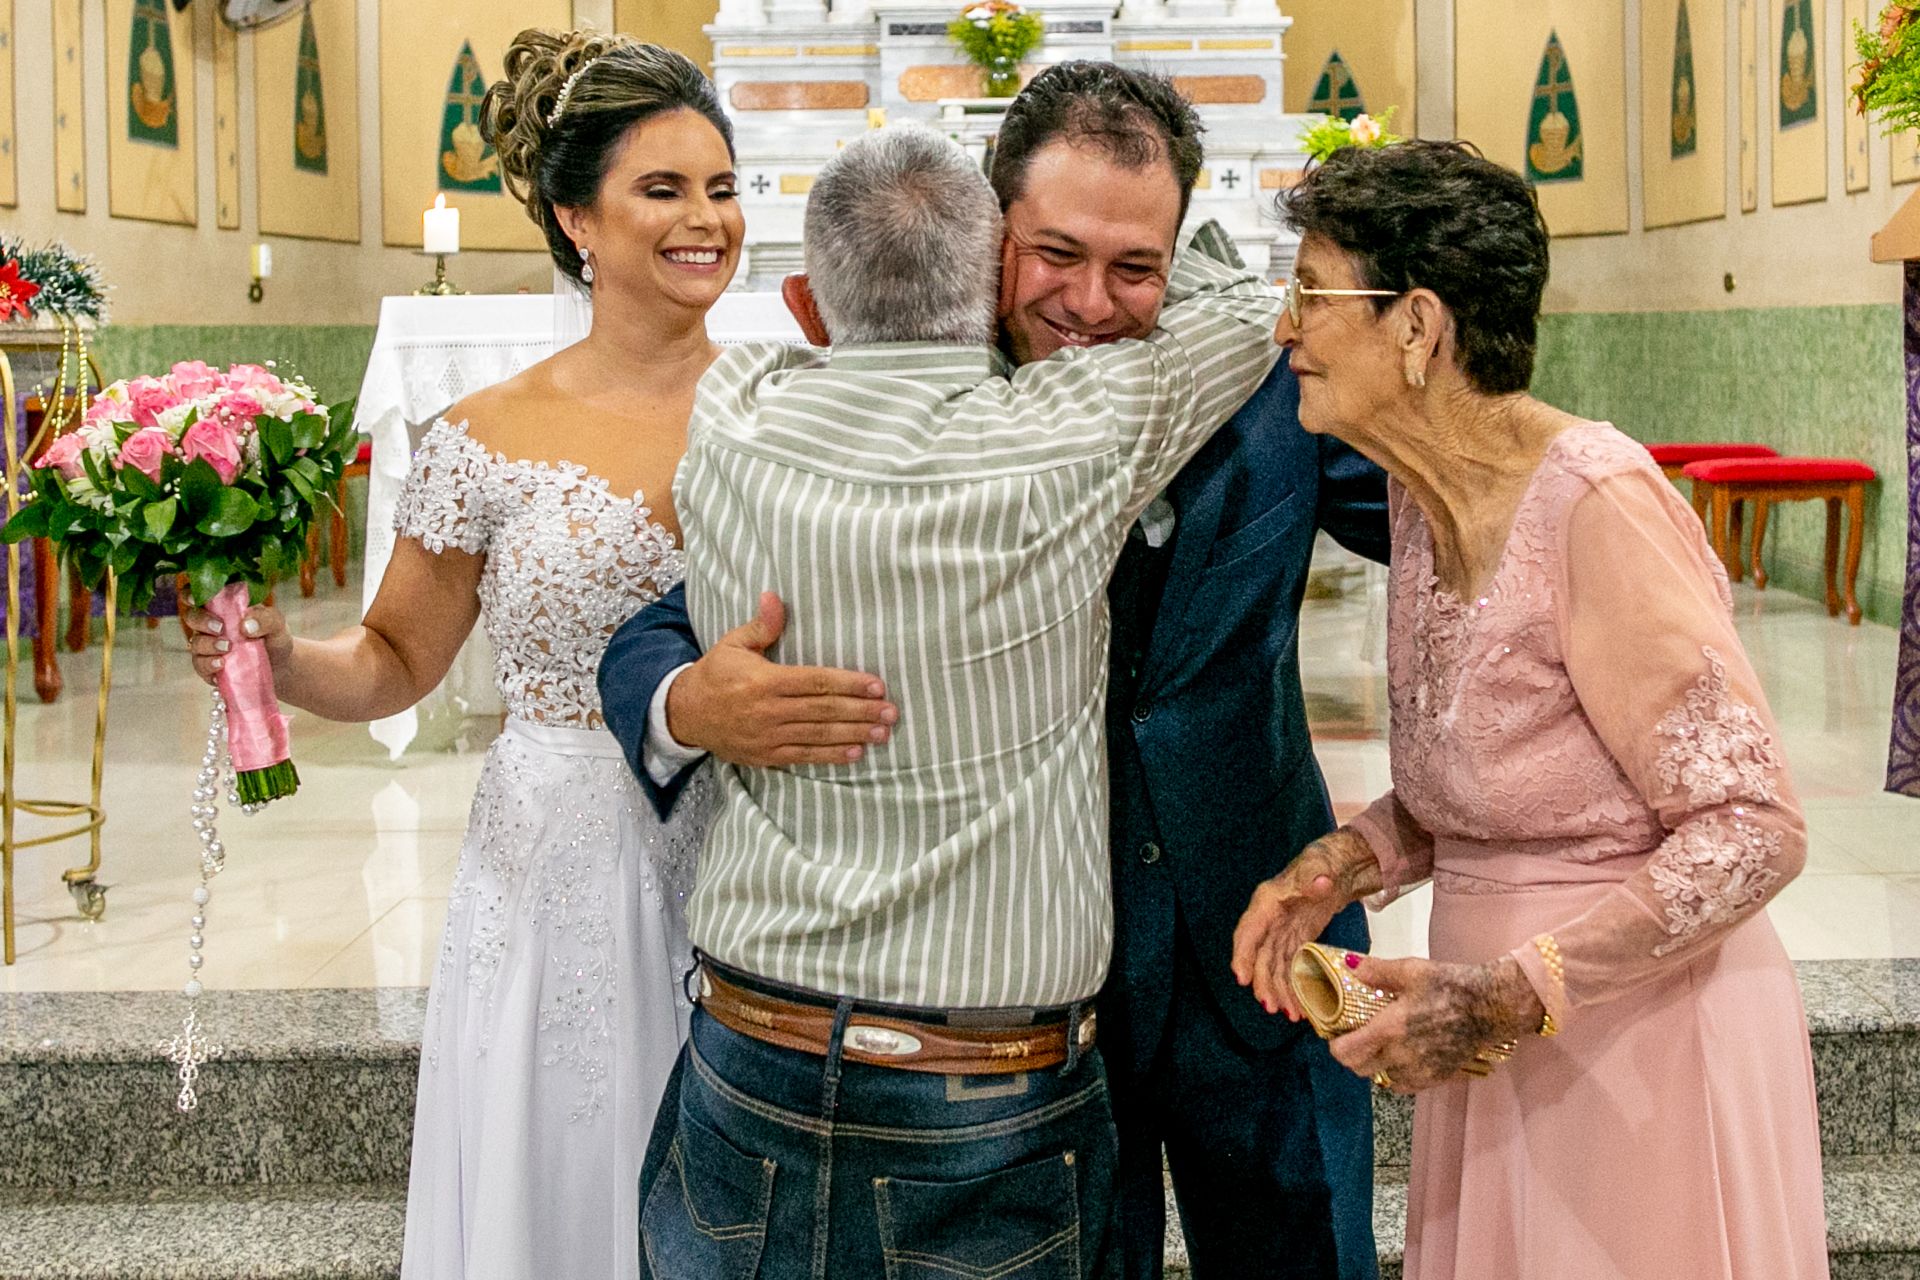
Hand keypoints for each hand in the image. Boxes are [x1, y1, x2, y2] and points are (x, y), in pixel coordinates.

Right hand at [183, 602, 290, 685]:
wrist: (280, 663)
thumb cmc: (273, 635)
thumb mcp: (276, 623)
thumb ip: (266, 619)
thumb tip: (245, 625)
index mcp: (223, 605)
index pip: (197, 594)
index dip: (190, 594)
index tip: (195, 599)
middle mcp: (210, 623)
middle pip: (191, 617)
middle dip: (201, 621)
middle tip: (220, 628)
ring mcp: (207, 645)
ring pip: (194, 643)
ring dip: (207, 645)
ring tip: (228, 648)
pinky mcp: (209, 666)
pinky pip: (200, 665)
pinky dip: (208, 665)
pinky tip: (221, 664)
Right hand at [666, 592, 897, 767]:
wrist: (685, 714)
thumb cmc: (715, 673)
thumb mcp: (733, 644)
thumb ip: (761, 625)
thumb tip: (774, 596)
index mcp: (764, 681)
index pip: (815, 682)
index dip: (849, 684)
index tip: (876, 685)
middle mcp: (768, 711)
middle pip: (823, 711)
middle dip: (861, 711)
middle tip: (891, 712)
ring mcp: (768, 736)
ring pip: (818, 735)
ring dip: (854, 734)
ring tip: (882, 733)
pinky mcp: (767, 755)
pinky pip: (804, 756)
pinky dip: (831, 755)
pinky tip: (855, 752)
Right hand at [1231, 829, 1378, 1017]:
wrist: (1335, 869)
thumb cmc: (1322, 864)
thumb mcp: (1319, 867)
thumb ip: (1316, 876)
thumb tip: (1321, 881)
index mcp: (1267, 902)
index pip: (1249, 931)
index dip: (1243, 955)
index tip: (1241, 979)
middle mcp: (1268, 921)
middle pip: (1259, 956)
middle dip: (1264, 983)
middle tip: (1271, 1007)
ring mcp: (1280, 933)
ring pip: (1273, 968)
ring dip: (1279, 992)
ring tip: (1290, 1016)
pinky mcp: (1293, 942)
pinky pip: (1288, 969)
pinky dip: (1292, 988)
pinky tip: (1299, 1007)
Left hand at [1326, 954, 1544, 1094]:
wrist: (1491, 1007)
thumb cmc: (1451, 985)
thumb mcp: (1412, 970)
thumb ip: (1377, 971)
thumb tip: (1350, 966)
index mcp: (1390, 1029)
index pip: (1346, 1052)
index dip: (1335, 1045)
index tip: (1336, 1032)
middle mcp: (1401, 1056)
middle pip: (1359, 1069)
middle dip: (1351, 1055)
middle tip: (1355, 1037)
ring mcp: (1420, 1071)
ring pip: (1382, 1079)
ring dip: (1375, 1065)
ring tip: (1379, 1044)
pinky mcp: (1436, 1078)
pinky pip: (1405, 1084)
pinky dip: (1396, 1073)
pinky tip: (1401, 1054)